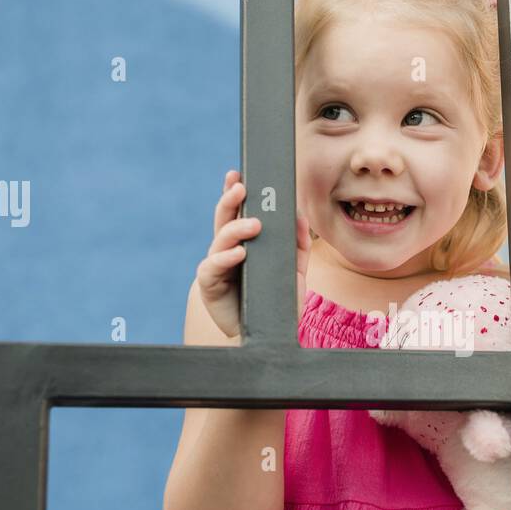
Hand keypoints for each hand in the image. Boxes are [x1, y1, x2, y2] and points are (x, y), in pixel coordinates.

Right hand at [195, 170, 312, 338]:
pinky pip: (213, 268)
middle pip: (223, 219)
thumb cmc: (276, 300)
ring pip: (219, 240)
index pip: (237, 212)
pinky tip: (239, 253)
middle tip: (241, 187)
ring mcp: (217, 267)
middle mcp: (227, 251)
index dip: (234, 192)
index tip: (240, 174)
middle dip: (230, 200)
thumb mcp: (294, 271)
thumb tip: (300, 217)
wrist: (268, 335)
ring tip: (253, 224)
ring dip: (234, 229)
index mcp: (243, 242)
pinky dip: (225, 259)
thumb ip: (298, 245)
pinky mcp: (211, 286)